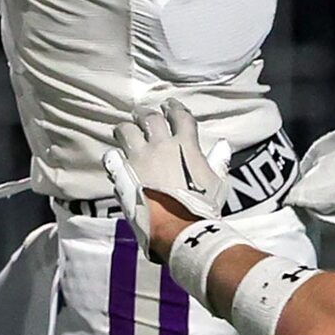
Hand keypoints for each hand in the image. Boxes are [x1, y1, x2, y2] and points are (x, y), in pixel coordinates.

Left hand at [103, 99, 230, 257]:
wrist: (179, 229)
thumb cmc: (202, 207)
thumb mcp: (217, 182)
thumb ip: (218, 161)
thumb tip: (223, 144)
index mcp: (185, 145)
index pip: (180, 116)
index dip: (174, 107)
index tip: (169, 105)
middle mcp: (160, 146)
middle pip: (150, 118)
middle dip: (145, 114)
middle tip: (142, 114)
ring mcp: (139, 158)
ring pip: (126, 131)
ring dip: (126, 129)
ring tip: (124, 130)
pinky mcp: (123, 174)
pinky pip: (112, 157)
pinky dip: (113, 156)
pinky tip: (115, 158)